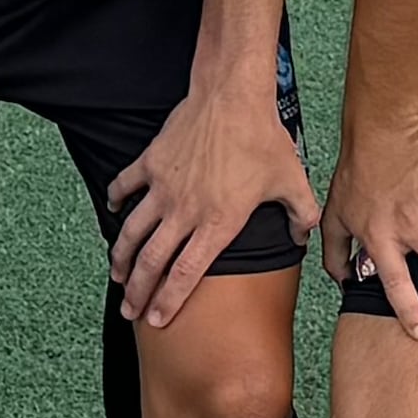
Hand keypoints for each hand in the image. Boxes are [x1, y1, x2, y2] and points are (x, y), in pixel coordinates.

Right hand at [107, 76, 318, 332]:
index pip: (185, 275)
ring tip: (117, 275)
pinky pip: (125, 187)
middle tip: (128, 310)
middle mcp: (185, 212)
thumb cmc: (263, 139)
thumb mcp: (292, 181)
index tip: (156, 320)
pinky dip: (116, 201)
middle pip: (152, 262)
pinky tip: (113, 213)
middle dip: (137, 292)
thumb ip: (301, 215)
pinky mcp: (151, 162)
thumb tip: (304, 235)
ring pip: (132, 232)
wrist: (233, 97)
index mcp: (218, 224)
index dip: (168, 301)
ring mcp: (164, 188)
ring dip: (121, 258)